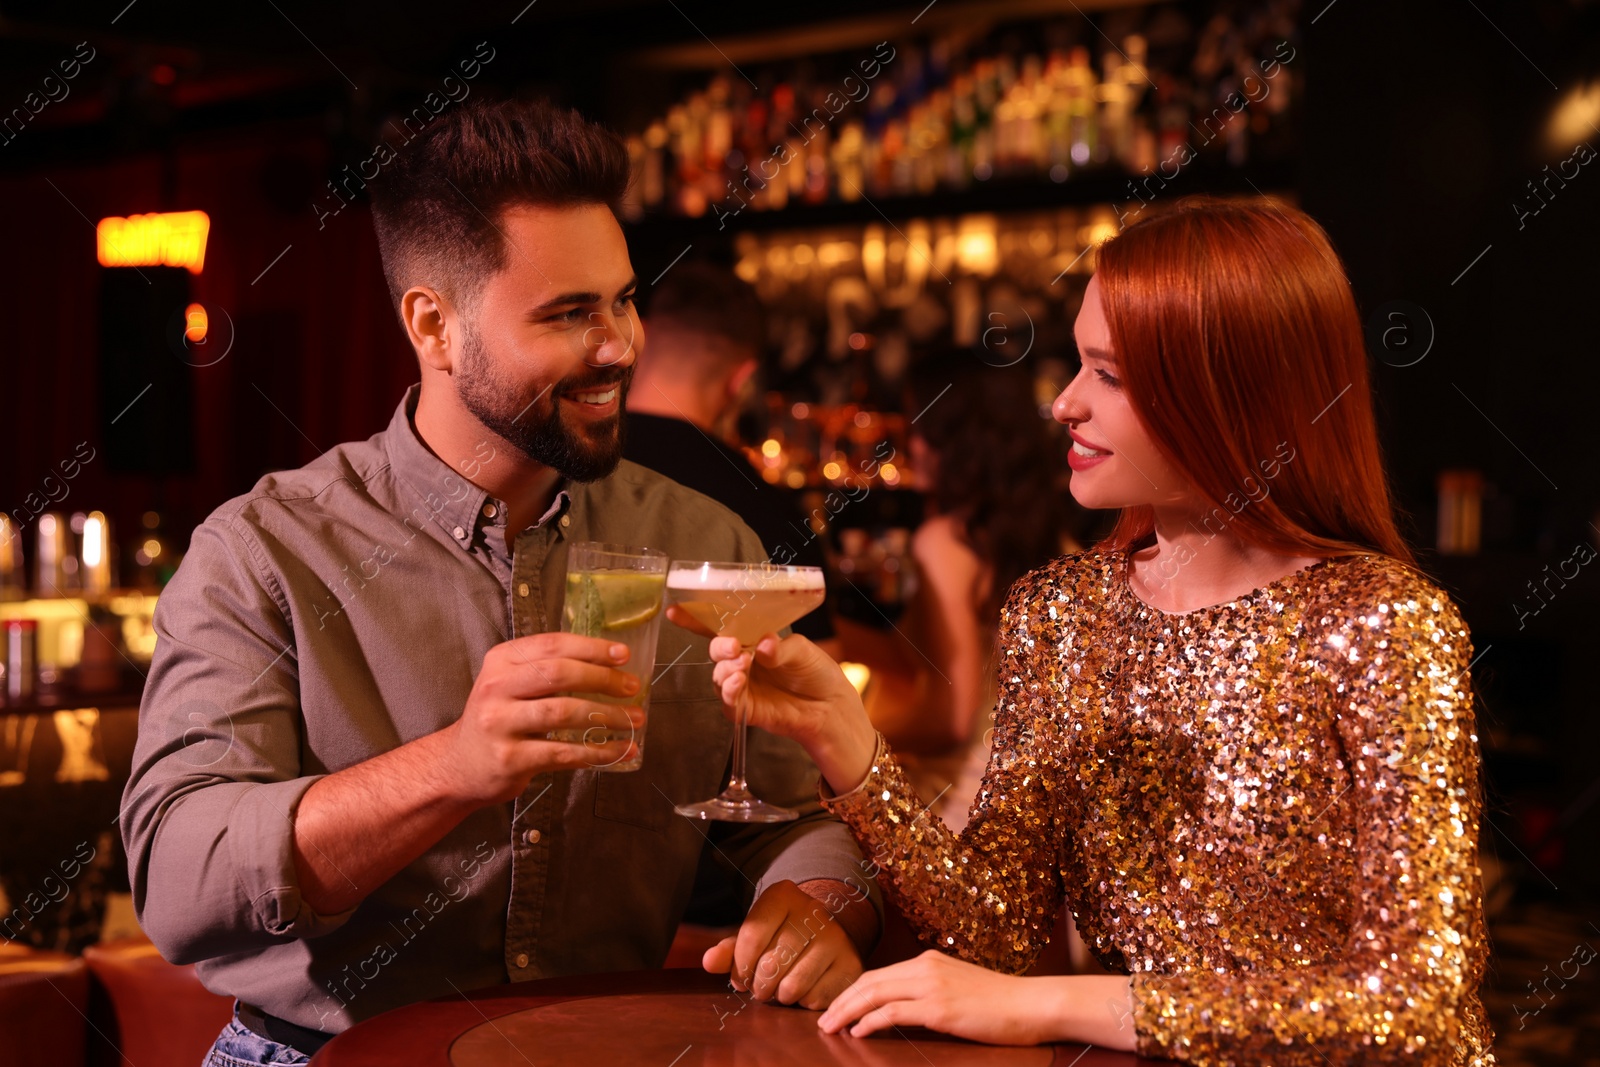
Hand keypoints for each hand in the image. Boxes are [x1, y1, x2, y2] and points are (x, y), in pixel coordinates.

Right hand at [444, 632, 643, 805]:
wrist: (459, 766)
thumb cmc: (498, 719)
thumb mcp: (510, 683)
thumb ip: (546, 669)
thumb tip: (609, 663)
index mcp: (500, 661)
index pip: (552, 645)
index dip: (592, 648)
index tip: (623, 654)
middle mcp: (496, 688)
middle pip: (559, 673)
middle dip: (603, 679)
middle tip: (632, 687)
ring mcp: (500, 724)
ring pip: (564, 712)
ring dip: (607, 716)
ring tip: (635, 719)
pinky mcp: (509, 759)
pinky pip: (563, 753)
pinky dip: (597, 752)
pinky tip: (619, 751)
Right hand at [674, 611, 877, 791]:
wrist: (832, 707)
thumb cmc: (816, 672)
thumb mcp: (802, 651)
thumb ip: (780, 648)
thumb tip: (762, 644)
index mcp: (752, 641)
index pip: (721, 628)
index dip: (696, 619)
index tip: (676, 610)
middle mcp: (743, 663)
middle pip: (717, 652)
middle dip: (720, 647)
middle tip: (733, 646)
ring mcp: (743, 687)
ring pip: (719, 677)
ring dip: (726, 669)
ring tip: (743, 665)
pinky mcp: (747, 710)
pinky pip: (729, 702)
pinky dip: (730, 691)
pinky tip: (739, 682)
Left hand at [702, 880, 863, 1009]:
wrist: (826, 933)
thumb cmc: (780, 936)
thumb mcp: (753, 936)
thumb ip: (729, 949)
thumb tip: (708, 961)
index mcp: (783, 896)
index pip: (752, 935)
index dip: (740, 964)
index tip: (739, 977)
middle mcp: (813, 911)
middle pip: (771, 963)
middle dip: (759, 986)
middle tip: (760, 989)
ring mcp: (836, 937)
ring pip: (793, 985)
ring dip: (780, 996)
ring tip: (779, 990)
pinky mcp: (851, 964)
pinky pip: (815, 998)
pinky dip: (804, 1002)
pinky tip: (804, 990)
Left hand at [819, 951, 1056, 1045]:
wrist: (1031, 1003)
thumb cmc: (1001, 1002)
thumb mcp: (959, 987)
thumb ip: (932, 991)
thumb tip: (906, 1009)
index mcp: (929, 960)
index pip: (879, 974)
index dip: (852, 991)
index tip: (836, 1007)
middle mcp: (925, 966)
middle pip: (869, 981)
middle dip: (841, 1000)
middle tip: (822, 1019)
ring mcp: (931, 985)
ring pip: (874, 993)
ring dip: (847, 1011)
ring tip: (829, 1027)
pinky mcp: (939, 1007)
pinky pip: (893, 1012)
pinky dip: (870, 1021)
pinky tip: (857, 1032)